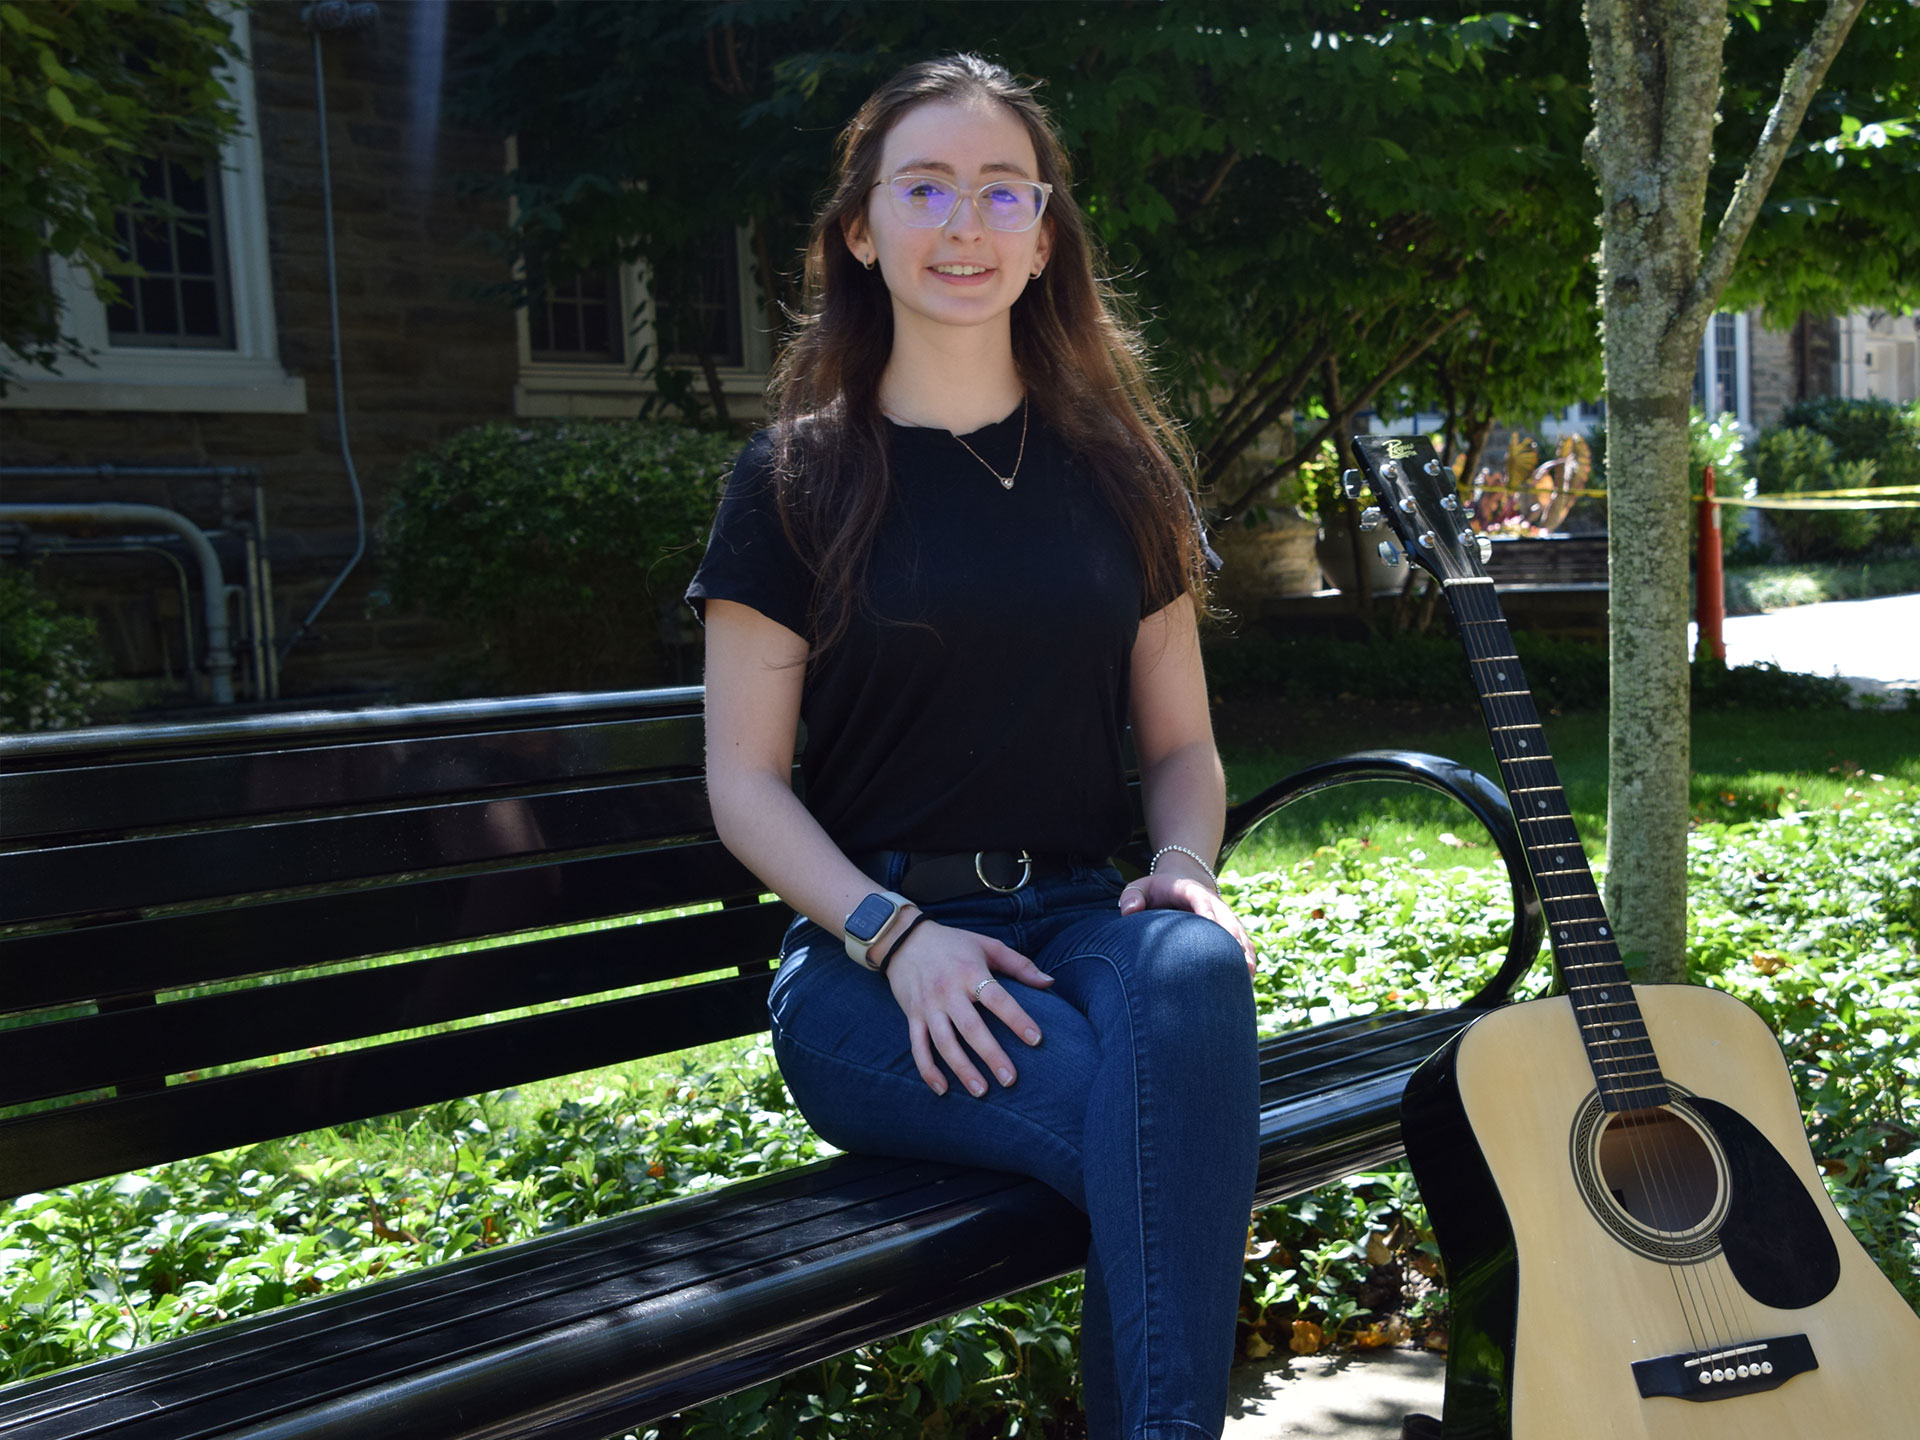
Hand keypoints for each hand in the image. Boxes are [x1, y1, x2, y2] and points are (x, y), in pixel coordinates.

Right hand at [884, 921, 1053, 1096]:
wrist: (904, 939)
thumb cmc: (954, 944)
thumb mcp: (988, 946)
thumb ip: (1020, 965)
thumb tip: (1050, 983)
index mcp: (970, 972)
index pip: (998, 999)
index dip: (1017, 1019)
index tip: (1036, 1040)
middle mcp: (948, 991)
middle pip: (971, 1027)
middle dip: (991, 1055)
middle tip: (1010, 1080)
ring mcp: (928, 1006)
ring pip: (944, 1042)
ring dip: (962, 1069)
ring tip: (981, 1091)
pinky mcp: (912, 1016)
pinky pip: (918, 1047)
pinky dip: (928, 1070)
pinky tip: (943, 1089)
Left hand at [1118, 856, 1256, 973]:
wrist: (1180, 882)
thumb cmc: (1155, 891)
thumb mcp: (1139, 888)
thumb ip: (1131, 896)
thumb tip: (1129, 912)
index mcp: (1190, 890)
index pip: (1200, 899)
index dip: (1205, 910)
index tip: (1210, 922)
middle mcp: (1212, 902)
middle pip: (1227, 918)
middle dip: (1232, 936)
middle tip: (1235, 957)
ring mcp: (1223, 915)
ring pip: (1239, 932)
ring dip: (1244, 951)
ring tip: (1247, 974)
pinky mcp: (1230, 928)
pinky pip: (1244, 942)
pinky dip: (1248, 957)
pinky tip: (1248, 979)